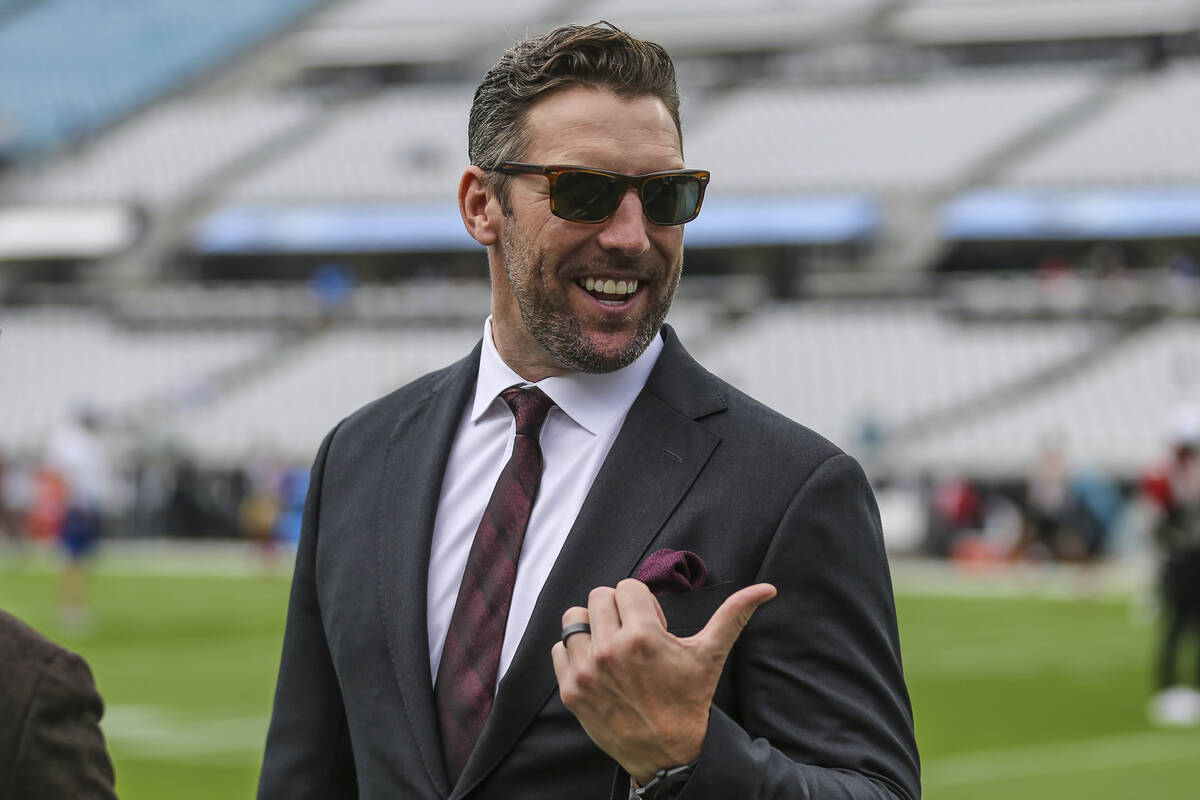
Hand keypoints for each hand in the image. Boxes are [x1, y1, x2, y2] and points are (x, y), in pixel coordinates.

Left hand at [551, 578, 775, 783]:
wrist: (669, 754)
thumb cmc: (689, 700)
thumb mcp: (710, 655)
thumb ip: (733, 615)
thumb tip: (766, 589)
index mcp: (643, 636)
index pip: (626, 586)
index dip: (641, 602)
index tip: (652, 623)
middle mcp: (610, 650)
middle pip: (598, 596)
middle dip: (617, 609)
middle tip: (633, 633)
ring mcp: (587, 671)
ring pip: (574, 618)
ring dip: (591, 627)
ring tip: (612, 646)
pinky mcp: (571, 690)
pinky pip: (559, 648)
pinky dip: (574, 652)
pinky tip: (597, 665)